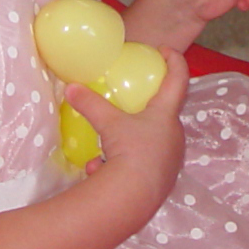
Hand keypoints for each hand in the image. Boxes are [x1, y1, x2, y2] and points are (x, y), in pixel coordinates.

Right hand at [64, 49, 187, 214]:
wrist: (135, 198)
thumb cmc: (129, 152)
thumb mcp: (107, 123)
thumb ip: (90, 103)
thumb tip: (71, 87)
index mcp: (166, 116)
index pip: (178, 80)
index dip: (175, 61)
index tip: (166, 50)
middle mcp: (174, 136)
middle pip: (166, 113)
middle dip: (150, 107)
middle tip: (134, 101)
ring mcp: (170, 160)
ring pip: (151, 142)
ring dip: (131, 140)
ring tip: (108, 144)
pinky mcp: (162, 181)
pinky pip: (142, 165)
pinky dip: (122, 163)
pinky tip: (100, 168)